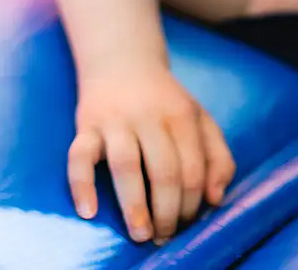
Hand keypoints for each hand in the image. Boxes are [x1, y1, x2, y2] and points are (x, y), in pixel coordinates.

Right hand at [67, 62, 236, 242]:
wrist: (122, 60)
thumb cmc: (166, 101)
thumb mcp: (200, 120)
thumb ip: (218, 157)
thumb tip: (216, 199)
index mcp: (182, 116)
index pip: (192, 169)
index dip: (192, 203)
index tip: (187, 225)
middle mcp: (149, 116)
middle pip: (163, 171)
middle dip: (167, 211)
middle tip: (164, 237)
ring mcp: (115, 120)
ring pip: (125, 165)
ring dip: (133, 205)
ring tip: (140, 234)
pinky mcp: (86, 124)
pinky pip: (78, 156)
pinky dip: (81, 185)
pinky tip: (88, 212)